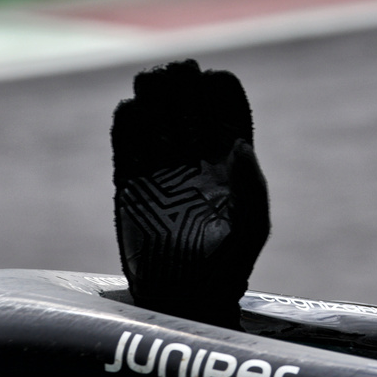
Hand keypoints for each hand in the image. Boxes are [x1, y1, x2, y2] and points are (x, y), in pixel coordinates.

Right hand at [111, 60, 269, 326]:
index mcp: (229, 156)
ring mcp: (161, 162)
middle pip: (186, 91)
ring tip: (152, 100)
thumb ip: (252, 188)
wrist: (183, 298)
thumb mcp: (250, 231)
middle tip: (175, 87)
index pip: (225, 98)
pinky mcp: (129, 176)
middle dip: (179, 78)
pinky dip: (127, 116)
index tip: (209, 90)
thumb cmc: (226, 270)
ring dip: (150, 88)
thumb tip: (239, 146)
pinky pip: (124, 130)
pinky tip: (134, 124)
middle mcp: (195, 152)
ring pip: (153, 102)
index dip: (216, 84)